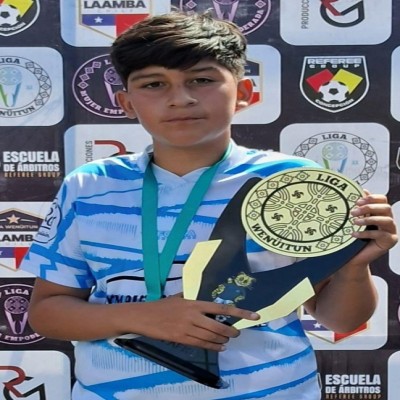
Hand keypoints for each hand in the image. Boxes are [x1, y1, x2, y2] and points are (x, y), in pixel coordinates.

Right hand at [132, 296, 259, 351]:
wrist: (144, 316)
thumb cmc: (162, 305)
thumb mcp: (179, 297)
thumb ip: (193, 298)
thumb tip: (206, 298)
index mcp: (194, 303)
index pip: (221, 307)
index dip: (239, 312)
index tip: (253, 315)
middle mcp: (193, 315)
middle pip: (218, 326)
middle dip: (231, 331)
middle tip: (236, 332)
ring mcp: (187, 328)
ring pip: (211, 337)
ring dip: (222, 340)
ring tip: (227, 340)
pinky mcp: (181, 339)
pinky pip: (201, 344)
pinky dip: (213, 346)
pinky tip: (219, 347)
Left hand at [349, 191, 397, 265]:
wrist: (354, 257)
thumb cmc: (354, 238)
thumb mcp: (355, 220)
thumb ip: (360, 207)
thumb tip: (363, 190)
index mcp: (381, 213)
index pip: (383, 200)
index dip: (372, 198)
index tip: (357, 201)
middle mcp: (388, 221)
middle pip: (386, 208)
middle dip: (369, 208)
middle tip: (353, 212)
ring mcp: (391, 231)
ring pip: (387, 220)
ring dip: (369, 219)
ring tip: (355, 222)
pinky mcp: (390, 241)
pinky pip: (381, 234)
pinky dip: (366, 233)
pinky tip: (354, 234)